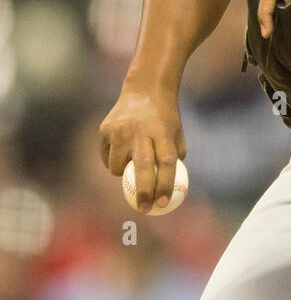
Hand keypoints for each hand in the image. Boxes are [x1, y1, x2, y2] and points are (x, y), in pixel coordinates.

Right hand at [99, 82, 186, 213]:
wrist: (144, 90)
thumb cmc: (165, 119)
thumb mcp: (176, 134)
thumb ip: (174, 159)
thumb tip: (170, 190)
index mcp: (162, 131)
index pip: (166, 163)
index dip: (165, 185)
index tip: (163, 203)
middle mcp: (140, 130)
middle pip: (142, 166)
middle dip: (144, 191)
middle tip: (144, 209)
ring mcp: (120, 129)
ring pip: (117, 166)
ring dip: (122, 174)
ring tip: (129, 165)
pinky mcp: (105, 129)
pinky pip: (106, 157)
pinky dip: (112, 161)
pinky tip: (120, 152)